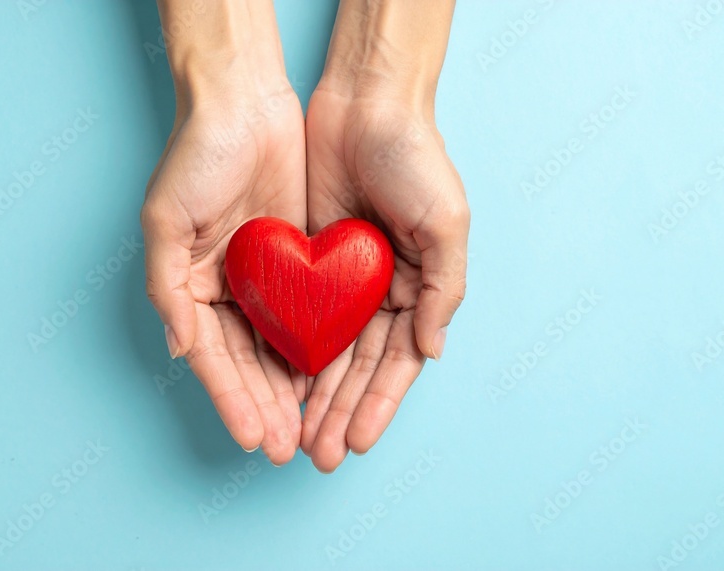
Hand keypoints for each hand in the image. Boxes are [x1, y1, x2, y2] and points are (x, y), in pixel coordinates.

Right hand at [142, 0, 304, 464]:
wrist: (245, 101)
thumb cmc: (196, 155)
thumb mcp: (165, 221)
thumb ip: (168, 288)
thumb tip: (179, 347)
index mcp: (189, 286)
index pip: (212, 358)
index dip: (232, 399)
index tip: (254, 437)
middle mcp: (225, 289)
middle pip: (247, 363)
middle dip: (266, 407)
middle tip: (288, 448)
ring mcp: (263, 278)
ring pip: (279, 348)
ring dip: (292, 392)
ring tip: (310, 432)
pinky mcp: (297, 261)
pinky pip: (308, 315)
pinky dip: (315, 350)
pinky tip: (328, 381)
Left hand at [300, 0, 467, 471]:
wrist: (365, 103)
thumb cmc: (416, 158)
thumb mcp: (446, 223)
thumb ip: (443, 290)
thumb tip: (429, 351)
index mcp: (416, 288)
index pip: (396, 363)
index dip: (377, 405)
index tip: (357, 442)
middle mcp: (378, 292)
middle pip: (357, 368)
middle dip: (340, 412)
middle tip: (320, 455)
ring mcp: (340, 279)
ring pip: (324, 352)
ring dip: (312, 396)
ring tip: (297, 436)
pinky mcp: (304, 260)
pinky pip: (294, 316)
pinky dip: (287, 353)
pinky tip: (276, 386)